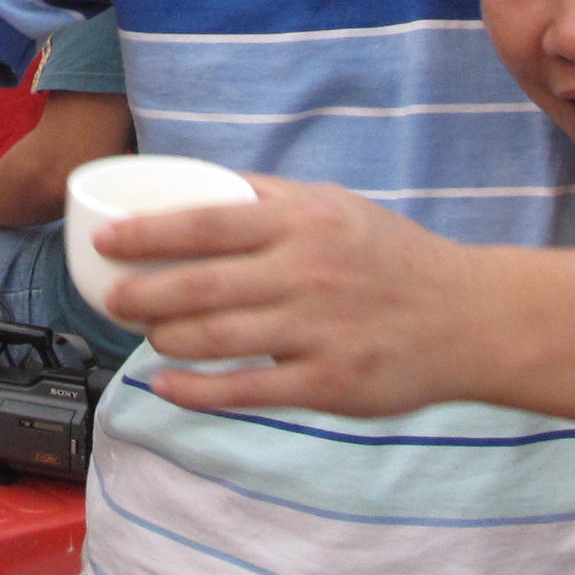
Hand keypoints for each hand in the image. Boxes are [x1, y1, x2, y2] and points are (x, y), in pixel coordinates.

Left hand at [98, 177, 478, 416]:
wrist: (468, 318)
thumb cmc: (392, 258)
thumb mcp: (336, 207)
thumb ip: (269, 198)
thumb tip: (197, 183)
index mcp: (303, 223)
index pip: (206, 224)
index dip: (147, 233)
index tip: (106, 241)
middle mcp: (307, 274)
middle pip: (199, 286)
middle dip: (142, 294)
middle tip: (112, 299)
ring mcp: (317, 332)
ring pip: (216, 340)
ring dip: (166, 339)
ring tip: (145, 334)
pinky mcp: (329, 385)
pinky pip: (246, 391)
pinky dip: (197, 390)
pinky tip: (168, 385)